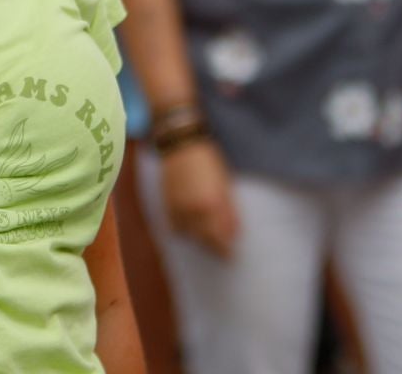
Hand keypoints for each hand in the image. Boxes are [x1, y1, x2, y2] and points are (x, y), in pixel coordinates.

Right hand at [161, 140, 238, 258]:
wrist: (181, 144)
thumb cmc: (209, 161)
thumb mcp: (225, 185)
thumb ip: (230, 211)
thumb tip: (235, 234)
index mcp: (212, 206)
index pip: (219, 238)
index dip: (225, 250)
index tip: (231, 256)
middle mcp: (193, 210)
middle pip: (203, 240)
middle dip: (212, 247)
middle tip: (221, 250)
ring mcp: (177, 208)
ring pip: (188, 235)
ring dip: (198, 239)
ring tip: (206, 237)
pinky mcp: (166, 203)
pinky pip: (174, 226)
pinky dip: (183, 230)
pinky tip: (190, 227)